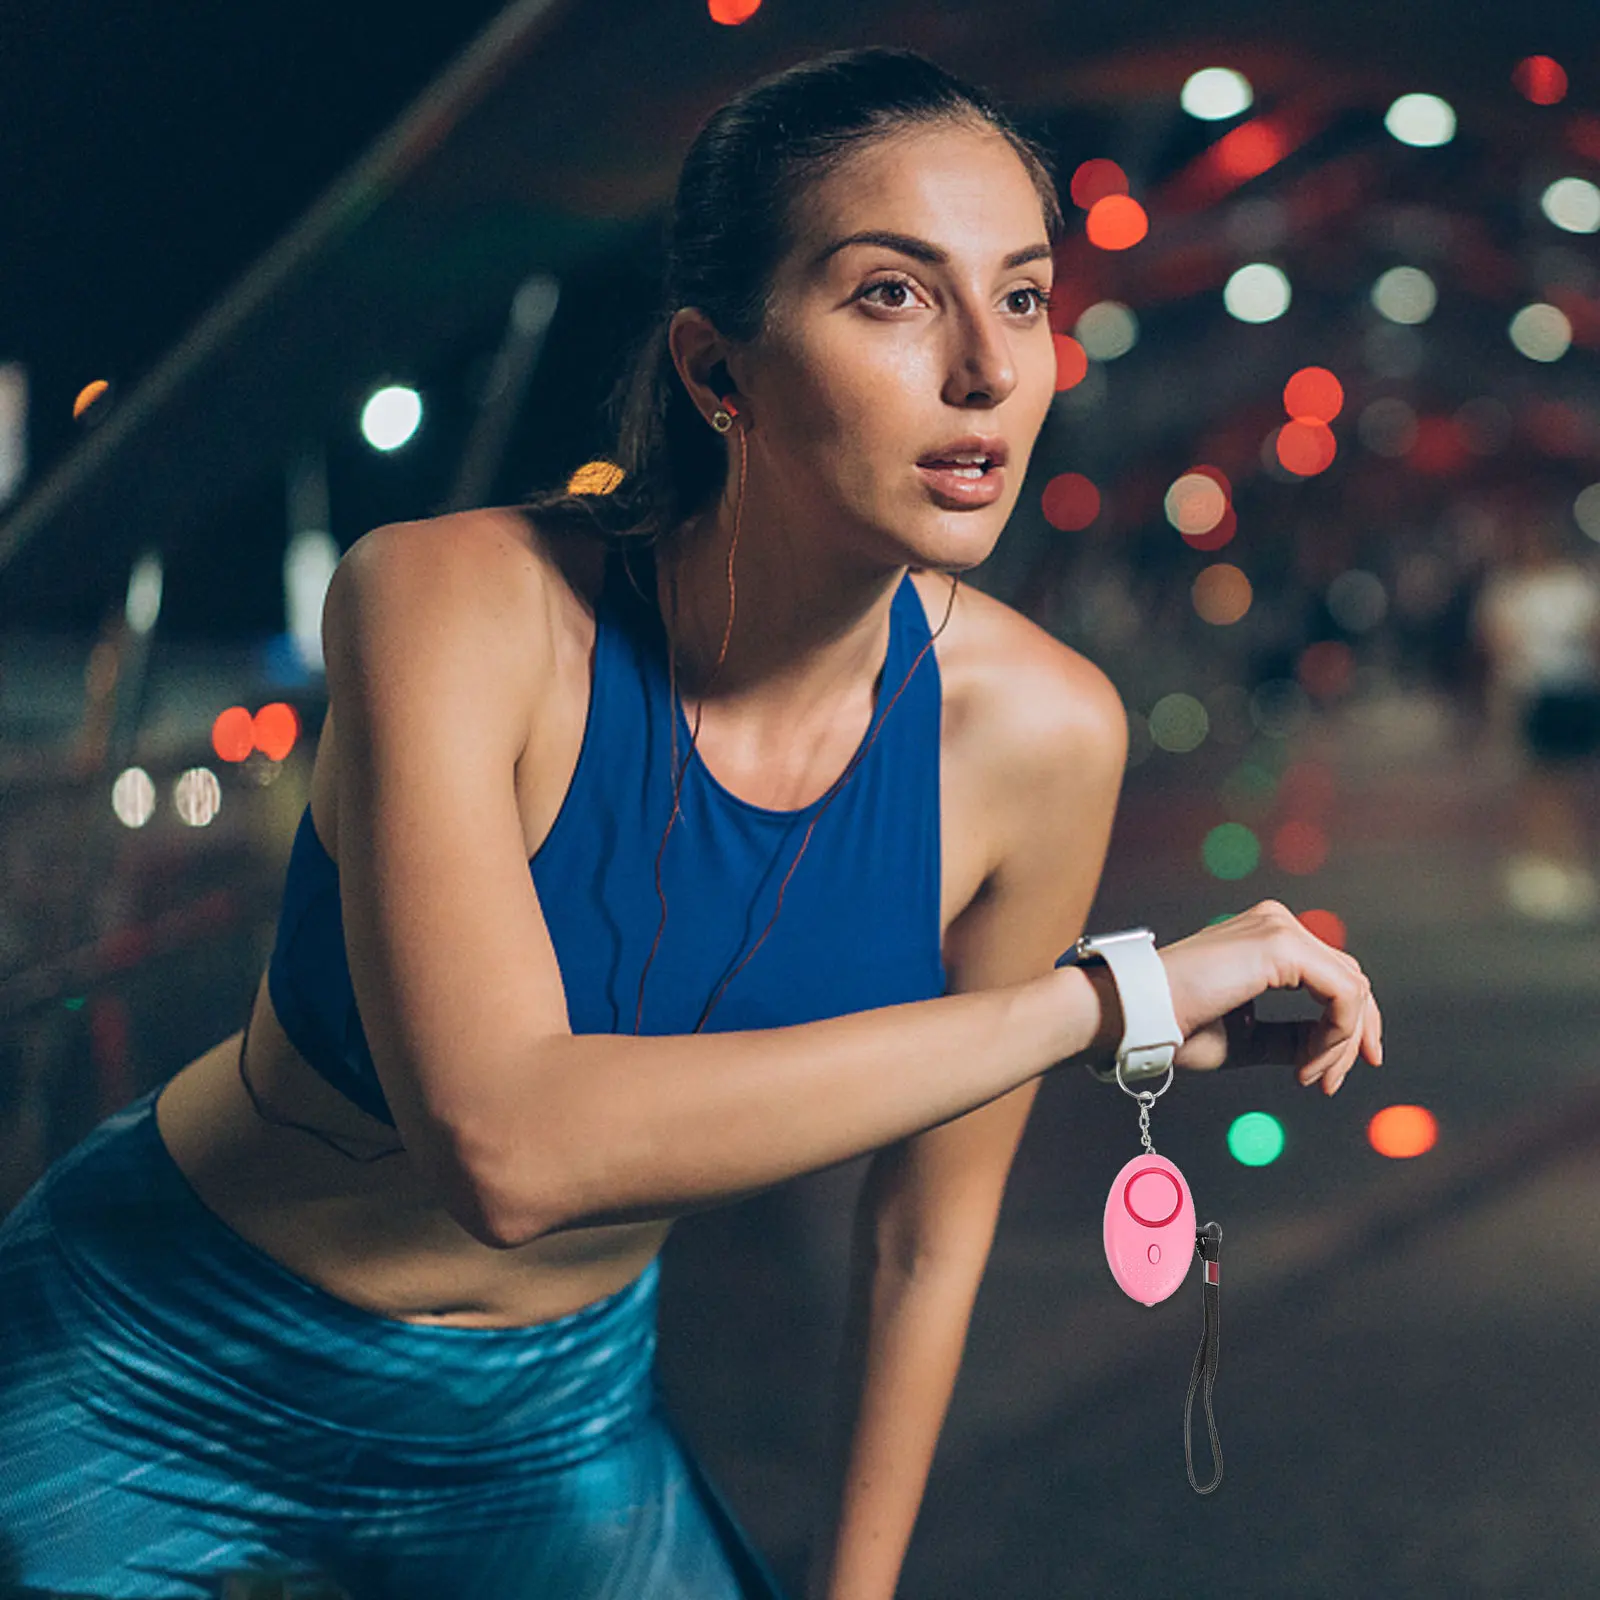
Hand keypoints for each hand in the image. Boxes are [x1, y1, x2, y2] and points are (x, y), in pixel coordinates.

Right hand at [1157, 900, 1382, 1094]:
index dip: (1345, 1028)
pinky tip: (1306, 1063)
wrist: (1138, 1013)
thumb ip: (1286, 1036)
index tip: (1329, 1074)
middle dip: (1351, 1038)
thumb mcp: (1245, 1037)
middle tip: (1329, 1083)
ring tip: (1310, 1076)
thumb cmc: (1175, 1024)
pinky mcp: (1281, 944)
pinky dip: (1336, 1035)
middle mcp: (1276, 923)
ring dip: (1341, 1044)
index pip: (1331, 975)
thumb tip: (1322, 1048)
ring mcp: (1280, 929)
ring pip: (1352, 988)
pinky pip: (1342, 993)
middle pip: (1349, 979)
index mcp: (1266, 937)